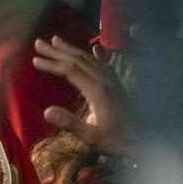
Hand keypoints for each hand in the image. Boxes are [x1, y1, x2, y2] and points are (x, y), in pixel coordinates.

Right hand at [32, 36, 134, 155]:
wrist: (147, 142)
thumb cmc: (117, 141)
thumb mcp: (92, 137)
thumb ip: (70, 123)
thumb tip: (46, 111)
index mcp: (97, 91)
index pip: (70, 71)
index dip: (52, 64)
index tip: (35, 60)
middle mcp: (105, 81)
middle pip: (78, 60)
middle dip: (57, 50)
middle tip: (39, 42)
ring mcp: (113, 82)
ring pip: (90, 59)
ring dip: (72, 49)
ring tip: (57, 40)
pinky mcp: (118, 86)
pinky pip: (103, 64)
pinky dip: (94, 55)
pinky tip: (94, 49)